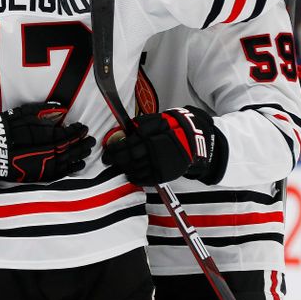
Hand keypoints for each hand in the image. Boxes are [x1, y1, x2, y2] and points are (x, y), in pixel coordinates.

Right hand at [0, 102, 93, 183]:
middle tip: (91, 139)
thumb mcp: (22, 113)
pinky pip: (59, 173)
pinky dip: (71, 169)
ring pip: (67, 161)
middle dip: (81, 143)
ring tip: (88, 150)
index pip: (65, 135)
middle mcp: (45, 152)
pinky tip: (79, 165)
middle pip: (69, 148)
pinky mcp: (38, 175)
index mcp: (42, 137)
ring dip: (79, 154)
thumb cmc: (3, 128)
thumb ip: (42, 110)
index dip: (76, 131)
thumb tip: (60, 108)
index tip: (83, 127)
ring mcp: (42, 166)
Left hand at [104, 106, 226, 185]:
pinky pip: (145, 179)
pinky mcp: (163, 174)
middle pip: (128, 159)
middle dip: (116, 160)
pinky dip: (136, 178)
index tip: (107, 153)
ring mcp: (158, 165)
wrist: (194, 141)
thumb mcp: (158, 120)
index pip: (125, 146)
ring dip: (125, 168)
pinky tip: (131, 175)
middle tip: (108, 160)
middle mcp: (152, 152)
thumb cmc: (174, 128)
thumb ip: (141, 124)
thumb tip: (127, 129)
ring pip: (135, 169)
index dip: (113, 151)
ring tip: (121, 166)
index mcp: (149, 138)